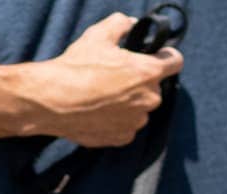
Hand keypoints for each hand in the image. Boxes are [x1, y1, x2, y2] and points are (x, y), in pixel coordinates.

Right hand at [28, 14, 183, 146]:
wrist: (51, 102)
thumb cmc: (75, 68)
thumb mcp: (98, 35)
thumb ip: (120, 24)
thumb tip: (128, 23)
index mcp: (149, 72)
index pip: (175, 61)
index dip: (166, 56)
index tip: (156, 56)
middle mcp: (148, 99)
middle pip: (154, 87)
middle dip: (140, 82)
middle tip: (115, 78)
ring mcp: (135, 121)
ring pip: (140, 109)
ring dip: (129, 104)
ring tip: (104, 98)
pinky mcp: (120, 138)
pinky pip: (126, 128)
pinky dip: (117, 122)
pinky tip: (99, 113)